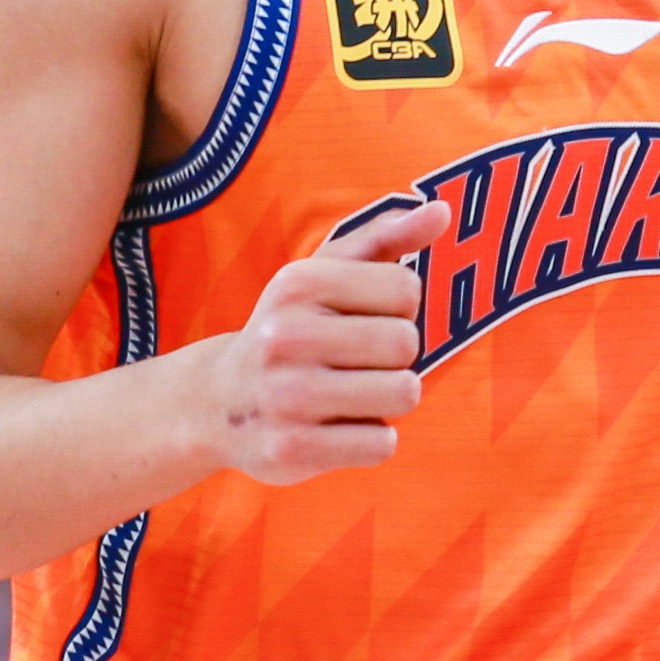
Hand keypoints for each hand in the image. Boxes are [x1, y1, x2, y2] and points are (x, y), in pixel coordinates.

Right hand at [206, 200, 447, 484]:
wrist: (217, 403)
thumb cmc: (291, 328)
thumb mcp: (326, 273)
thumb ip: (386, 237)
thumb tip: (442, 210)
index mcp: (297, 283)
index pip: (406, 290)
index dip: (399, 309)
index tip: (364, 317)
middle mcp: (284, 336)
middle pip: (405, 343)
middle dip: (397, 356)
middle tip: (361, 361)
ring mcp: (285, 397)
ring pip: (403, 393)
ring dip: (390, 397)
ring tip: (355, 393)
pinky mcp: (292, 450)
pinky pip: (382, 444)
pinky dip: (373, 439)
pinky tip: (337, 428)